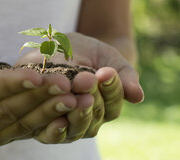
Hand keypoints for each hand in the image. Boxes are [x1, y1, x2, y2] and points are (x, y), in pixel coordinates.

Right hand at [0, 36, 76, 146]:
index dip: (14, 84)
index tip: (40, 75)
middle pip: (9, 111)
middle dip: (41, 97)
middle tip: (69, 85)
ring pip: (23, 123)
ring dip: (52, 110)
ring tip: (78, 97)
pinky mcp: (3, 136)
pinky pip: (29, 130)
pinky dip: (51, 120)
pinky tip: (71, 111)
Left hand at [15, 32, 143, 142]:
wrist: (56, 48)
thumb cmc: (87, 52)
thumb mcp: (107, 57)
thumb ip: (124, 74)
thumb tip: (138, 96)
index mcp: (107, 105)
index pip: (113, 101)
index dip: (111, 88)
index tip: (106, 72)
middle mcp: (89, 118)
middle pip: (96, 114)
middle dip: (92, 95)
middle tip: (86, 79)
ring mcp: (68, 124)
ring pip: (77, 127)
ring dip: (77, 113)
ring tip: (73, 97)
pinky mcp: (46, 126)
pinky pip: (52, 135)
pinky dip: (56, 130)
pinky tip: (57, 120)